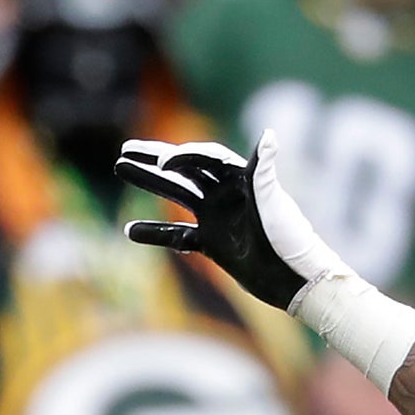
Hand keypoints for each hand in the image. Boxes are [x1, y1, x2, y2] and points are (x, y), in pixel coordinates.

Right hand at [114, 131, 348, 314]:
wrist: (294, 280)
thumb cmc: (288, 238)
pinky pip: (178, 235)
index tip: (165, 162)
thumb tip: (269, 134)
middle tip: (125, 150)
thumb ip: (264, 168)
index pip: (206, 158)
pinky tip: (130, 231)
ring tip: (120, 170)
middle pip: (184, 170)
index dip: (185, 157)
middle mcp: (225, 193)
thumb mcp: (271, 202)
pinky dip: (156, 232)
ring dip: (149, 184)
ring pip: (176, 195)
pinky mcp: (212, 243)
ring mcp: (217, 217)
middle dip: (155, 159)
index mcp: (241, 178)